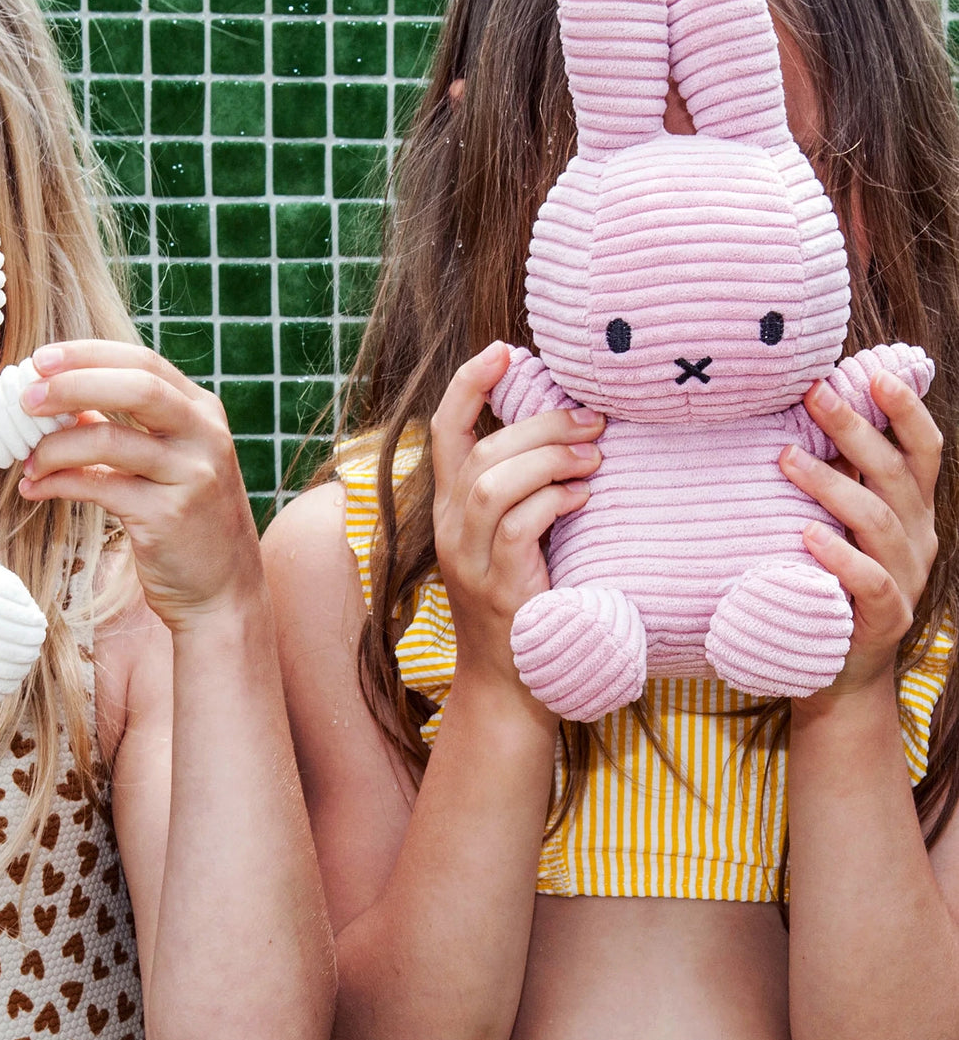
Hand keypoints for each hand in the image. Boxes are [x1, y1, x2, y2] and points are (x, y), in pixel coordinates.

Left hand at [17, 341, 261, 631]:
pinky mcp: (168, 516)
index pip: (144, 362)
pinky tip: (36, 489)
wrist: (225, 593)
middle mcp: (204, 436)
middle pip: (135, 387)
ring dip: (55, 446)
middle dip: (72, 384)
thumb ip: (127, 429)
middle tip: (25, 396)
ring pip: (110, 439)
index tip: (40, 360)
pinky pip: (99, 487)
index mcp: (203, 413)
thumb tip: (64, 402)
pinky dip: (58, 483)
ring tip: (27, 459)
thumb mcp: (169, 464)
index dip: (88, 355)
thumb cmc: (188, 525)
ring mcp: (191, 475)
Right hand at [431, 343, 602, 690]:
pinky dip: (553, 501)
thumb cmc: (525, 605)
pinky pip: (517, 526)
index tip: (503, 350)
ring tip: (594, 456)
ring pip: (492, 482)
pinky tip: (585, 497)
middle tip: (593, 418)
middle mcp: (449, 529)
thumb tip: (575, 432)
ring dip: (547, 458)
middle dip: (538, 422)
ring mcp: (468, 561)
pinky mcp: (498, 587)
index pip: (444, 431)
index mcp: (450, 509)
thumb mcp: (514, 539)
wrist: (511, 689)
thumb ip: (525, 491)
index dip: (469, 384)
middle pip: (479, 450)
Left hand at [781, 370, 940, 696]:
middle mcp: (917, 537)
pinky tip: (806, 535)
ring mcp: (905, 577)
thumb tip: (796, 418)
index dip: (906, 411)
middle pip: (895, 473)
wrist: (836, 670)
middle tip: (813, 393)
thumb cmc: (826, 581)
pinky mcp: (885, 618)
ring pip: (877, 520)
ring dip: (830, 484)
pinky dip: (839, 555)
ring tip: (786, 458)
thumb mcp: (837, 524)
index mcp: (911, 509)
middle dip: (856, 428)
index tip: (877, 374)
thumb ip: (836, 480)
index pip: (922, 451)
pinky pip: (870, 580)